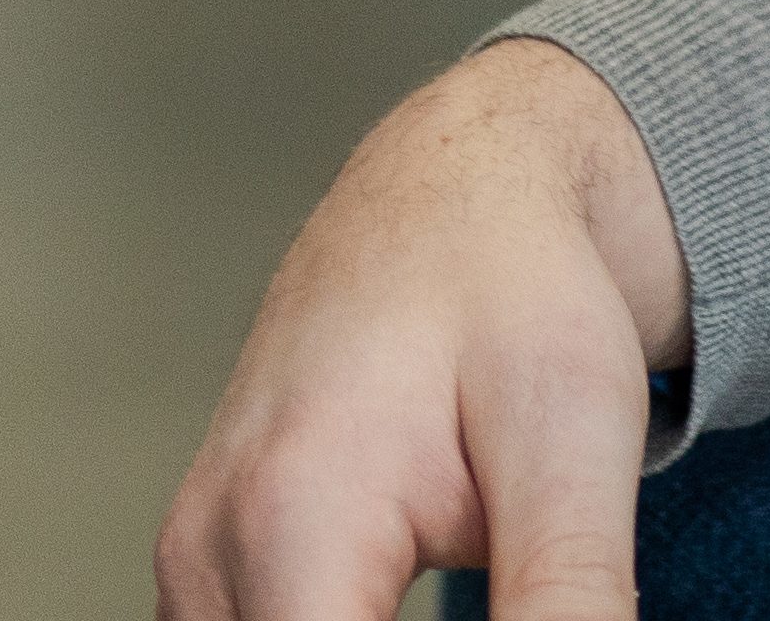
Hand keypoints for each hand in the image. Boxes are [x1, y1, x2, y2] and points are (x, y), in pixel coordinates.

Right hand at [159, 43, 688, 620]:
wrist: (459, 191)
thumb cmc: (515, 287)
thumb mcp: (573, 445)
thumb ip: (564, 603)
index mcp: (293, 515)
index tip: (521, 617)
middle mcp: (212, 541)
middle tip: (515, 598)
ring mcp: (196, 553)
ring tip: (476, 596)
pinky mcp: (210, 559)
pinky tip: (410, 612)